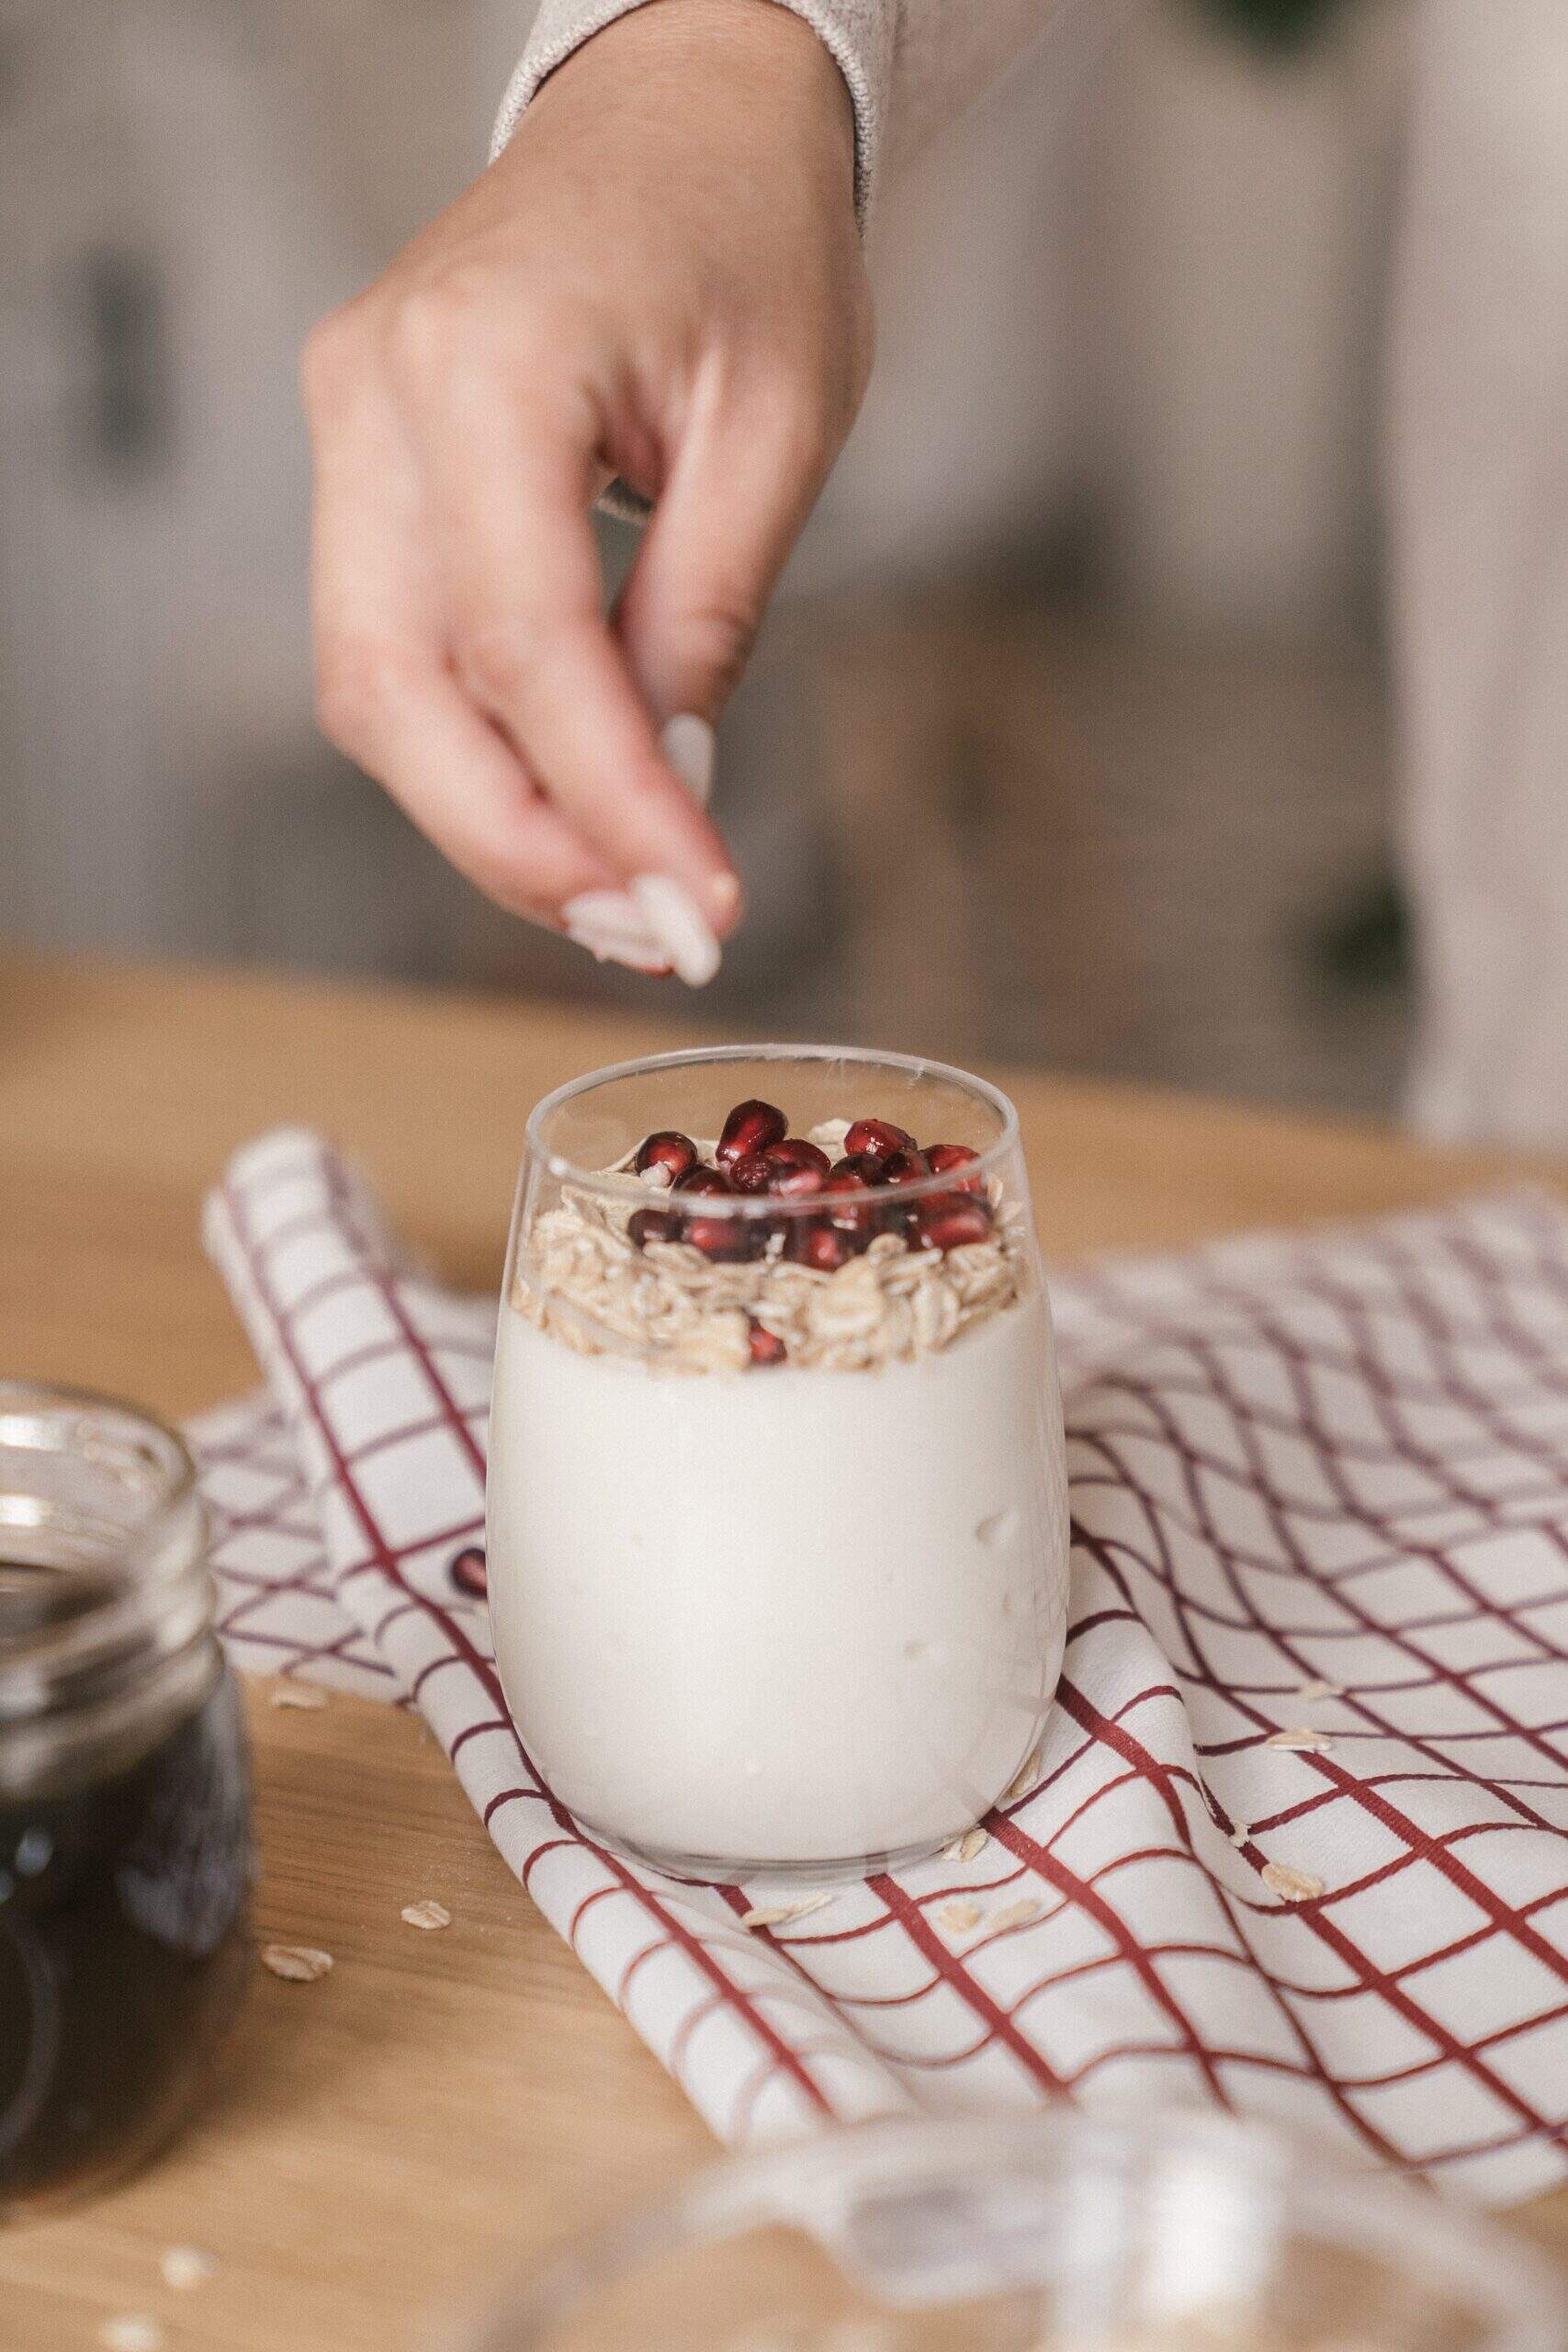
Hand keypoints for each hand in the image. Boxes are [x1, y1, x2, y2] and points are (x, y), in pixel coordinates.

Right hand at [300, 0, 869, 980]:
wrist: (681, 108)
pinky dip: (478, 747)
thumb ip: (706, 616)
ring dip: (491, 817)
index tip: (698, 907)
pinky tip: (571, 806)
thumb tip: (663, 787)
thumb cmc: (748, 231)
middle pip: (395, 692)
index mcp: (489, 360)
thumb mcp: (779, 427)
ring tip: (622, 891)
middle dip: (520, 845)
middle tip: (643, 934)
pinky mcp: (364, 464)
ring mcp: (351, 426)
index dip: (610, 802)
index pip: (527, 644)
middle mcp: (379, 395)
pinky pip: (394, 645)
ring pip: (374, 690)